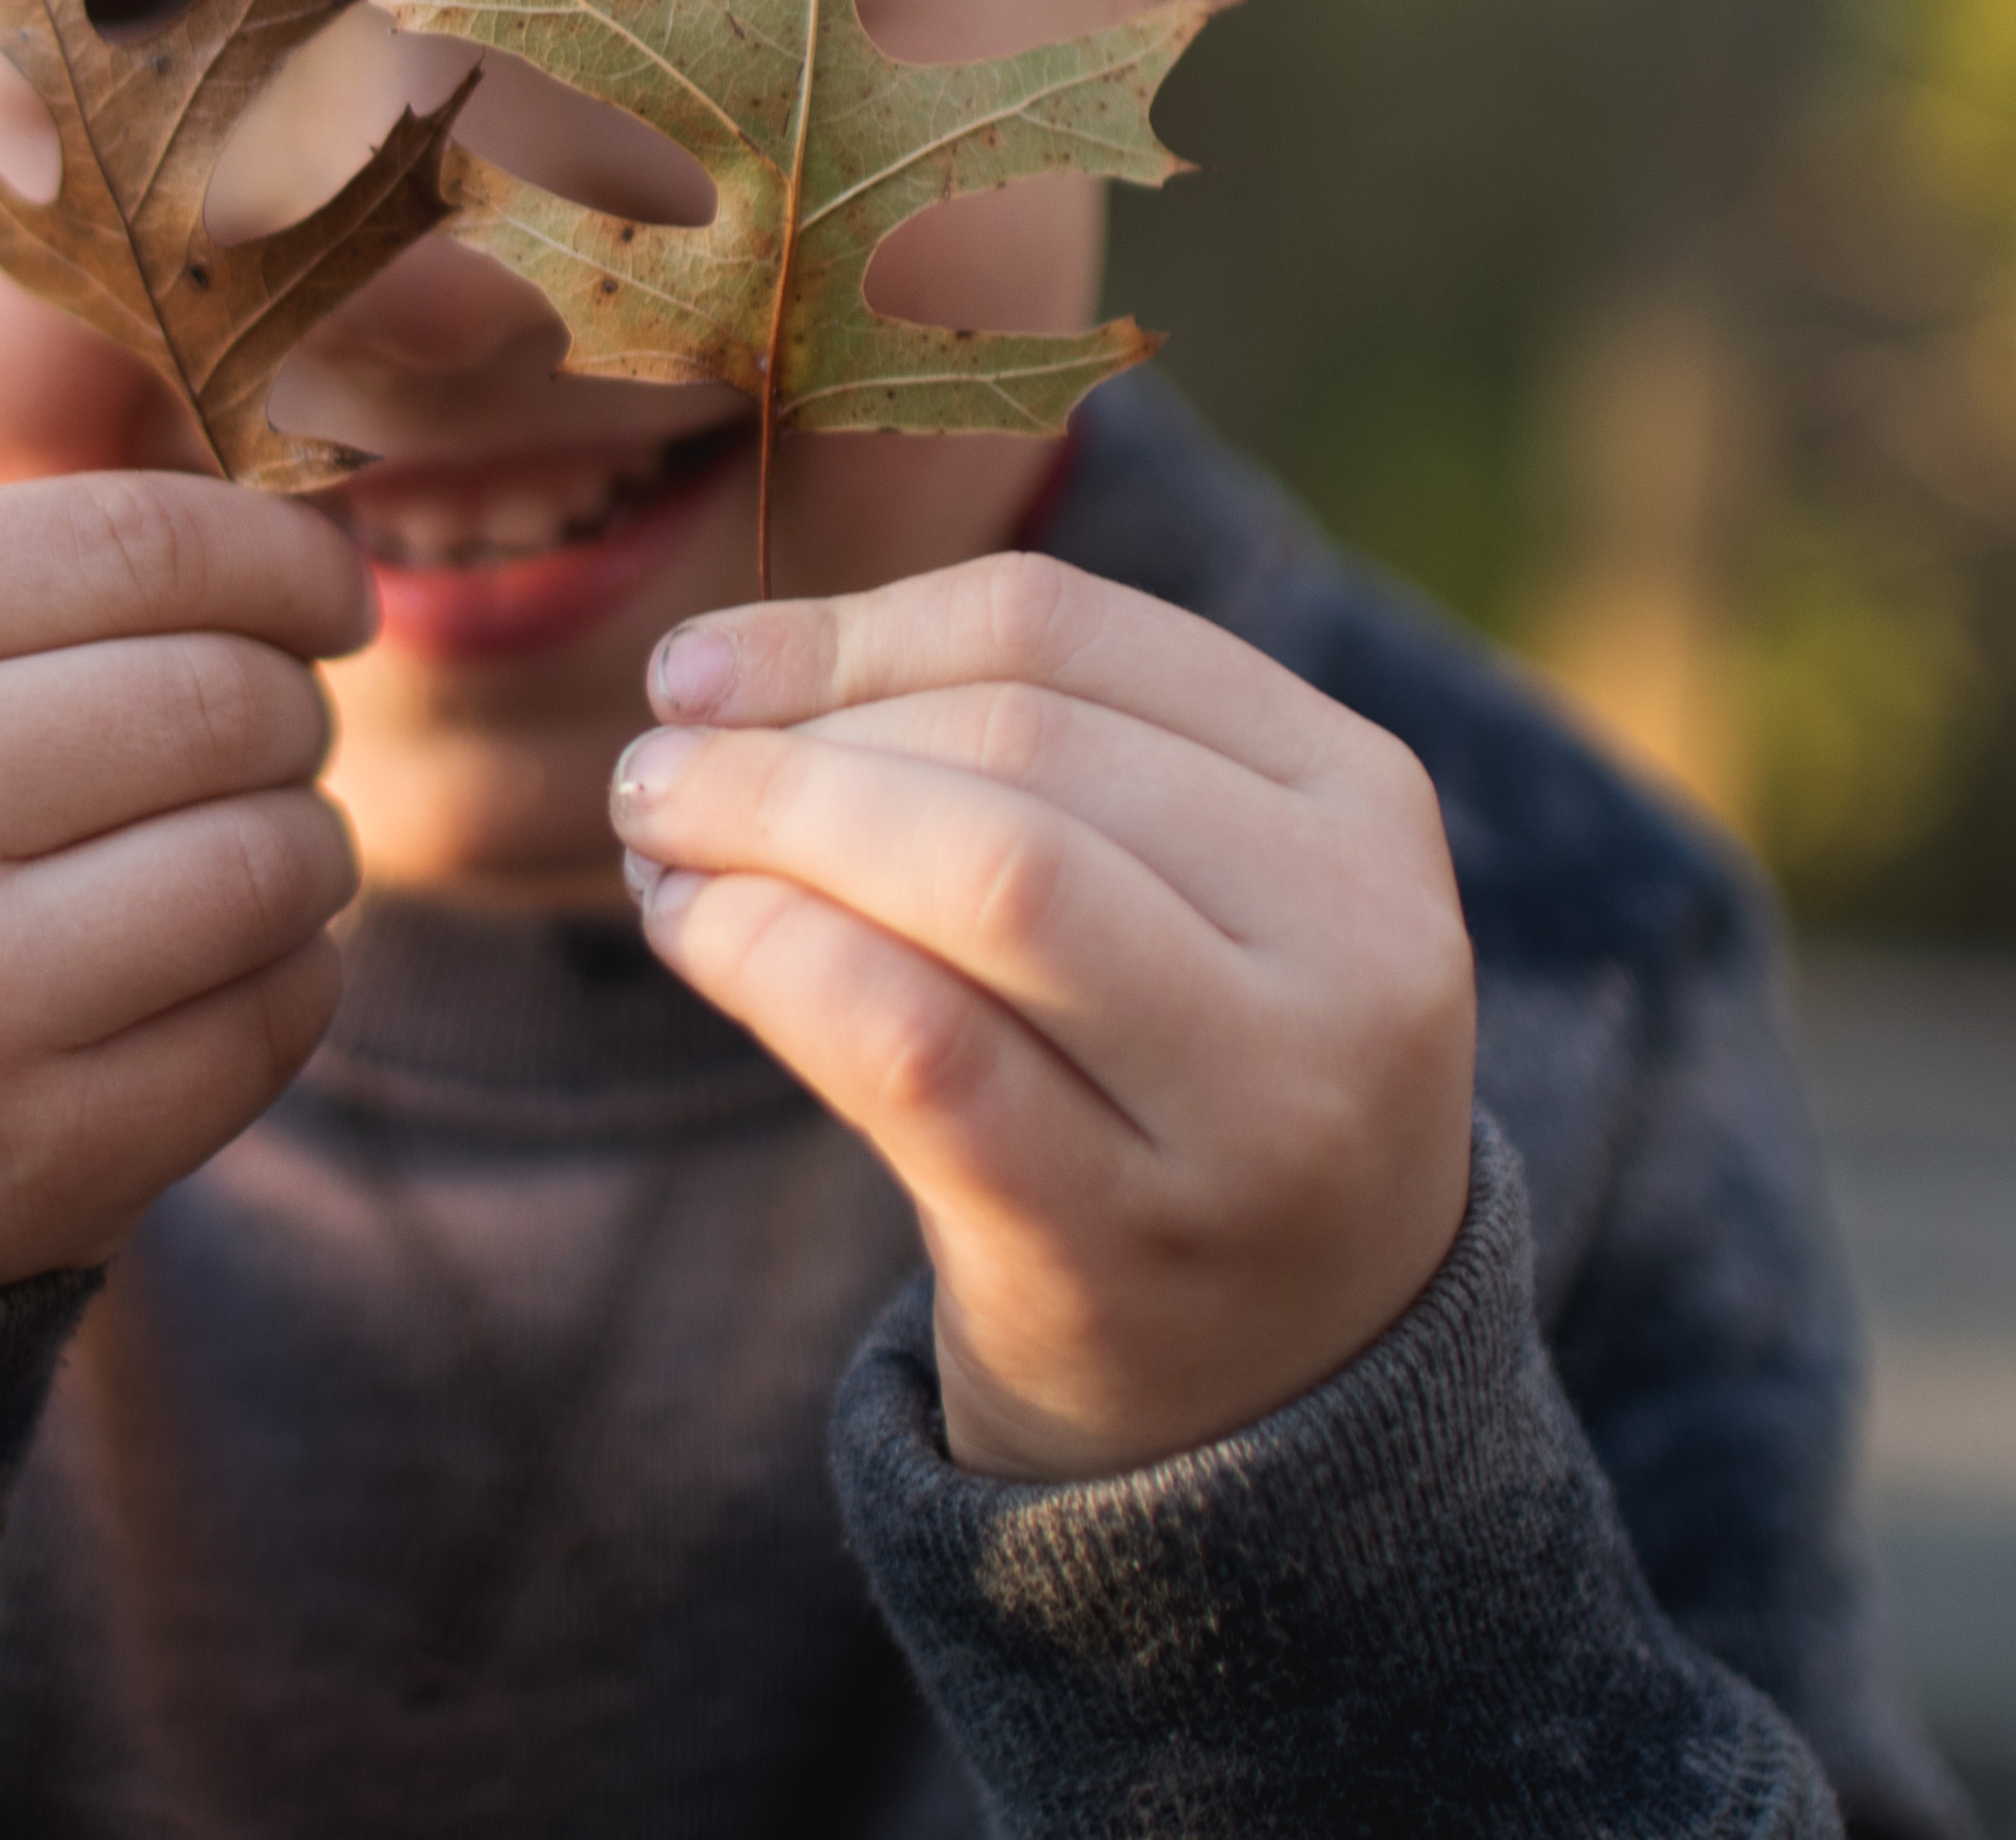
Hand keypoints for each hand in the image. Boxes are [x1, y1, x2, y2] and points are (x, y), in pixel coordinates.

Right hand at [0, 474, 373, 1288]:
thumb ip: (15, 571)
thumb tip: (298, 535)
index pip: (137, 542)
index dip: (279, 555)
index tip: (324, 587)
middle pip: (227, 697)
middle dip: (291, 706)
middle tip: (268, 733)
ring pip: (276, 858)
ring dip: (305, 842)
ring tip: (246, 850)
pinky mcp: (36, 1155)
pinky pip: (278, 1013)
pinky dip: (290, 971)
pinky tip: (215, 967)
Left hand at [610, 553, 1474, 1480]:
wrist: (1280, 1385)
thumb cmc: (1170, 1077)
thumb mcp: (1173, 885)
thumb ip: (1005, 751)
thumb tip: (718, 670)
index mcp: (1360, 800)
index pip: (1064, 630)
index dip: (850, 630)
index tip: (700, 667)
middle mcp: (1352, 943)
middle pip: (1014, 747)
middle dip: (791, 741)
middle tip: (655, 767)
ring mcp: (1260, 1109)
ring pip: (983, 877)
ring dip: (771, 834)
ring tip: (659, 843)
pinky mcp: (1132, 1246)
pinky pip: (917, 1048)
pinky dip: (773, 961)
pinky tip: (697, 940)